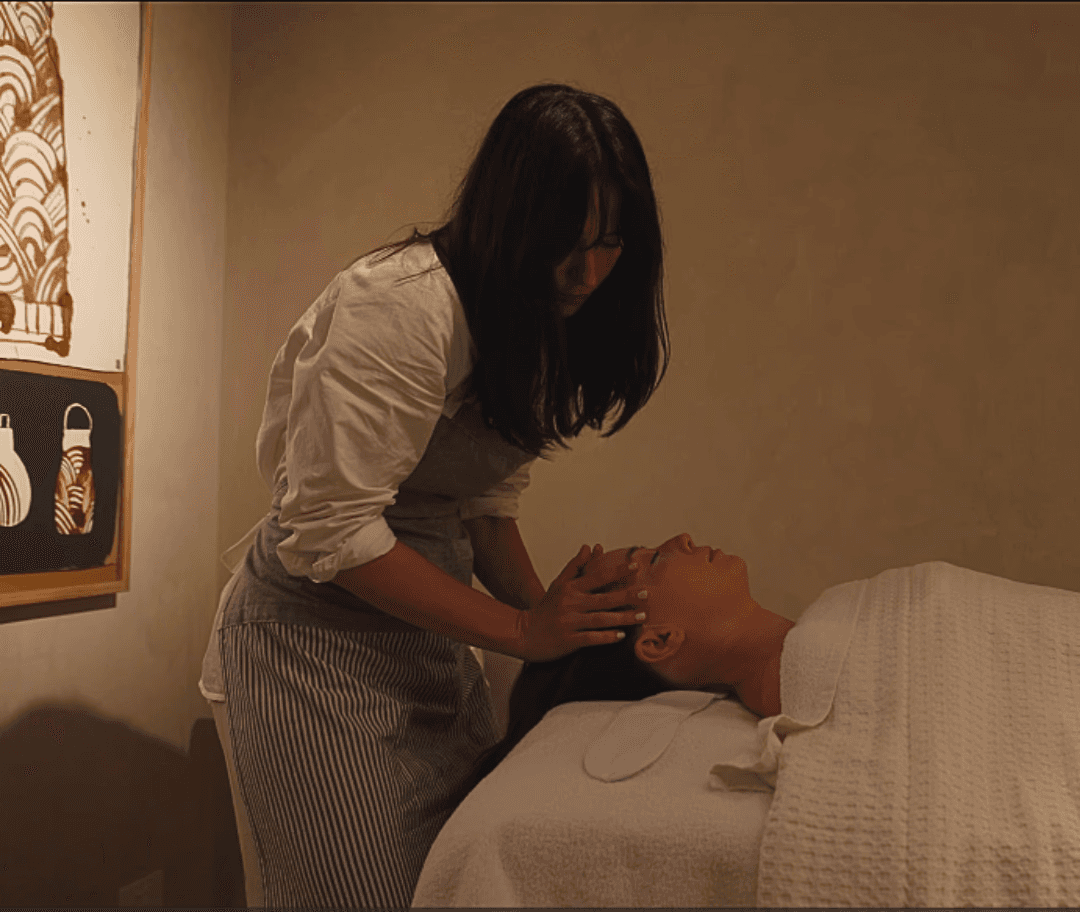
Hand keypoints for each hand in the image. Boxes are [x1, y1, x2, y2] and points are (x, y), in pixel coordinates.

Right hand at [515, 544, 648, 662]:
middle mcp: (571, 604)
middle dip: (626, 596)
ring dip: (622, 618)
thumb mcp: (558, 584)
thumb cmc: (545, 609)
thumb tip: (589, 547)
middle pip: (603, 598)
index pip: (597, 576)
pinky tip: (621, 636)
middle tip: (646, 594)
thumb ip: (575, 566)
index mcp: (570, 588)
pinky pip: (591, 638)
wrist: (523, 633)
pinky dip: (606, 637)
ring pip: (601, 619)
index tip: (635, 566)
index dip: (617, 570)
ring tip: (641, 616)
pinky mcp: (569, 640)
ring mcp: (570, 622)